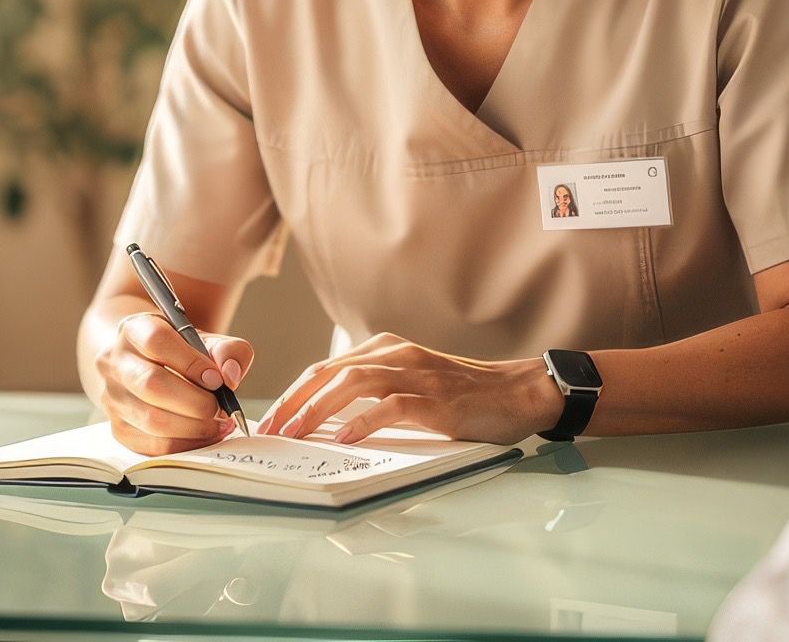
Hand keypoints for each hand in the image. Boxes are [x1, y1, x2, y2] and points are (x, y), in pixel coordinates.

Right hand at [94, 312, 253, 456]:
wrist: (146, 365)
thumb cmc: (179, 352)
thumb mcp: (206, 340)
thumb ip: (228, 350)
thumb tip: (230, 376)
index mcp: (133, 329)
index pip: (156, 341)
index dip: (191, 362)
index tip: (217, 380)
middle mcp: (115, 362)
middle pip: (151, 384)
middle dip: (195, 401)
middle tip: (220, 407)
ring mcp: (113, 397)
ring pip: (152, 420)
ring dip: (194, 427)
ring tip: (219, 423)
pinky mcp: (118, 428)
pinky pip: (153, 446)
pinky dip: (186, 444)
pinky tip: (205, 434)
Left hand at [255, 332, 559, 445]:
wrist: (516, 392)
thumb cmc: (464, 394)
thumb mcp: (411, 382)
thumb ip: (375, 391)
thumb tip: (326, 420)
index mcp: (385, 350)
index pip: (324, 369)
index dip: (293, 393)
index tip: (272, 420)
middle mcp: (396, 355)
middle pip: (329, 372)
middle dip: (294, 402)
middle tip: (272, 430)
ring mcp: (416, 374)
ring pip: (352, 384)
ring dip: (317, 410)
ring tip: (296, 434)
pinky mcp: (435, 399)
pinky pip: (390, 406)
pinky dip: (361, 422)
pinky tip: (342, 438)